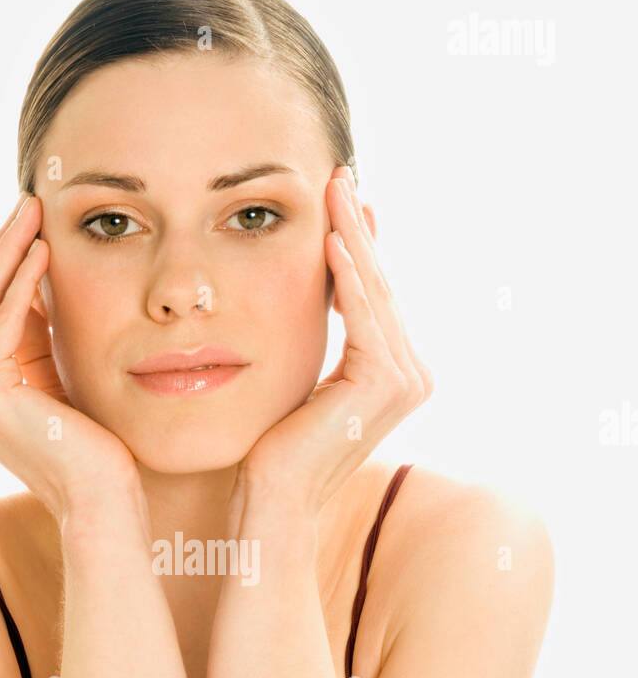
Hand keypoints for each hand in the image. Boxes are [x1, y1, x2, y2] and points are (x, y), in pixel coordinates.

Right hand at [0, 194, 141, 523]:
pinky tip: (43, 251)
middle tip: (31, 202)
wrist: (103, 497)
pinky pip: (3, 322)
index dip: (4, 261)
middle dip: (2, 246)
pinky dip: (21, 283)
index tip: (32, 221)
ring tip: (35, 212)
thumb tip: (36, 269)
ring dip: (9, 252)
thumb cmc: (94, 443)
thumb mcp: (57, 374)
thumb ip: (36, 332)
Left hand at [238, 165, 432, 516]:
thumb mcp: (294, 377)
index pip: (371, 295)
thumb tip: (299, 296)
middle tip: (336, 173)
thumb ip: (312, 339)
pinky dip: (347, 277)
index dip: (354, 242)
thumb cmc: (268, 452)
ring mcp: (404, 382)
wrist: (270, 504)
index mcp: (391, 375)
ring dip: (351, 236)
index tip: (334, 197)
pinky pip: (364, 317)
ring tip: (333, 188)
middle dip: (355, 226)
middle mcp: (409, 377)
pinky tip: (329, 239)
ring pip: (373, 292)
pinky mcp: (384, 385)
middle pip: (377, 285)